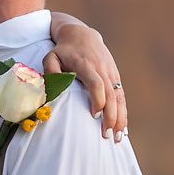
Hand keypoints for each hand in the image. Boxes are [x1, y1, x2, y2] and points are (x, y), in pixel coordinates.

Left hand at [46, 16, 127, 140]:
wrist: (82, 36)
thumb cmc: (63, 51)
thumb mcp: (51, 56)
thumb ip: (50, 71)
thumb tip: (53, 88)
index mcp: (86, 64)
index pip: (96, 83)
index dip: (97, 99)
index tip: (94, 115)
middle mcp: (102, 69)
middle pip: (111, 94)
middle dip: (111, 116)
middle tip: (107, 136)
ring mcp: (111, 73)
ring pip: (119, 97)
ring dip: (121, 118)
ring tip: (118, 138)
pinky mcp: (116, 77)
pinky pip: (122, 97)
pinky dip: (123, 113)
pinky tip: (123, 129)